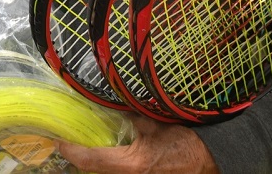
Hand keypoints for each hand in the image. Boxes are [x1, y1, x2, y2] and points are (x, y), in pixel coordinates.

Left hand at [57, 114, 218, 173]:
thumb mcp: (158, 125)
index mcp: (131, 164)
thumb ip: (133, 116)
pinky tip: (107, 154)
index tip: (59, 140)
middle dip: (80, 159)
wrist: (212, 162)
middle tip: (69, 141)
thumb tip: (115, 104)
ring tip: (85, 146)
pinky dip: (109, 165)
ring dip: (95, 163)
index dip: (71, 150)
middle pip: (94, 172)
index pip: (90, 160)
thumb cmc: (188, 144)